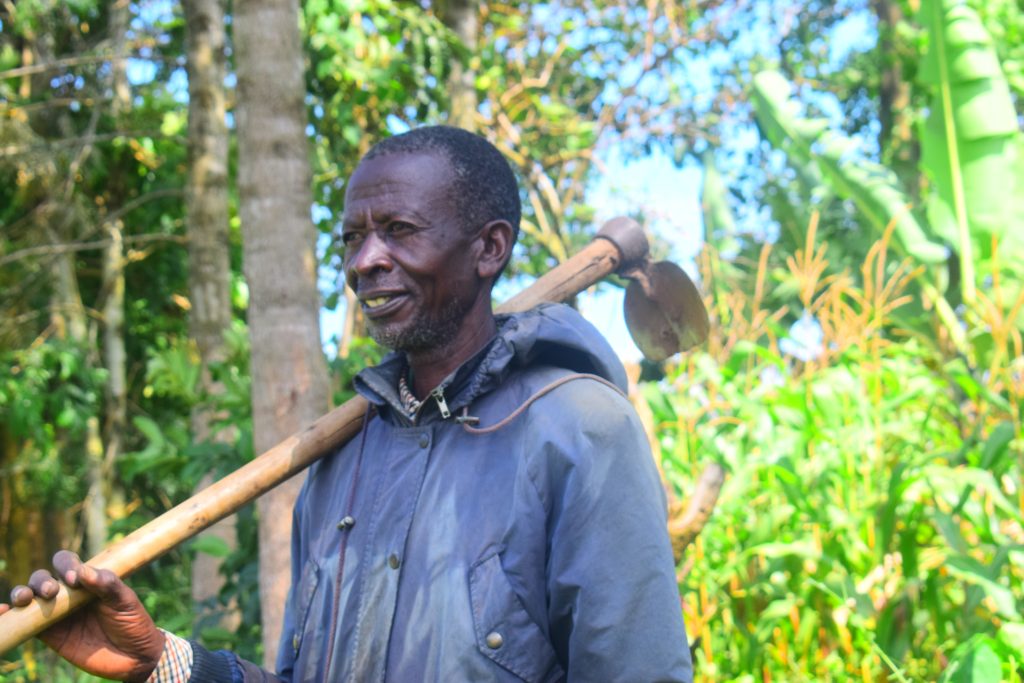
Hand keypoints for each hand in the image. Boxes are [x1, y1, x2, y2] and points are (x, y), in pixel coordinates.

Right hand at [0, 550, 165, 682]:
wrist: (134, 656)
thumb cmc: (133, 622)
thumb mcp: (125, 600)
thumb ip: (107, 585)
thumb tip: (83, 571)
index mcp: (87, 580)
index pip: (67, 563)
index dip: (66, 565)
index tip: (74, 579)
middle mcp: (68, 594)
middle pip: (43, 578)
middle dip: (42, 581)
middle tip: (52, 592)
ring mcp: (56, 614)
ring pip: (30, 598)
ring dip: (22, 593)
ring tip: (23, 599)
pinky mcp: (49, 634)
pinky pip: (25, 623)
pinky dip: (10, 616)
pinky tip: (3, 612)